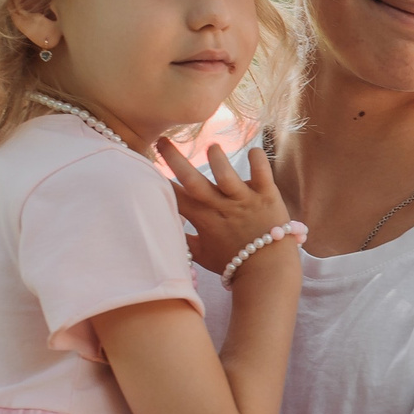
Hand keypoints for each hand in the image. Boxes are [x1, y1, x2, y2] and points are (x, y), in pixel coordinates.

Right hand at [161, 138, 294, 275]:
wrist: (269, 272)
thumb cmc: (234, 263)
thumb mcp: (203, 256)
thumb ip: (184, 241)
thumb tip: (167, 231)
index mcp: (203, 218)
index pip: (175, 197)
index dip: (159, 182)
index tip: (144, 166)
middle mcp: (221, 206)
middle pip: (194, 181)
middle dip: (176, 161)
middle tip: (163, 141)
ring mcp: (244, 200)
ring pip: (227, 176)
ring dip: (219, 162)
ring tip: (212, 147)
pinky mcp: (268, 196)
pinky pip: (263, 175)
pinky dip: (259, 162)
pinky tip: (254, 150)